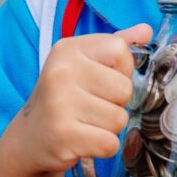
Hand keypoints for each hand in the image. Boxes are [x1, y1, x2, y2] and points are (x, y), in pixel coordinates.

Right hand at [5, 22, 152, 175]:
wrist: (30, 136)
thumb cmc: (64, 97)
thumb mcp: (83, 63)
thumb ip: (115, 45)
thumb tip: (146, 30)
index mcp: (69, 49)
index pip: (120, 50)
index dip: (121, 70)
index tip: (101, 80)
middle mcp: (61, 72)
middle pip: (124, 89)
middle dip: (116, 103)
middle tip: (92, 107)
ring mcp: (60, 103)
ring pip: (119, 119)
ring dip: (109, 127)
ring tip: (86, 123)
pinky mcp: (62, 135)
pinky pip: (109, 143)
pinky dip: (103, 147)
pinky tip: (84, 140)